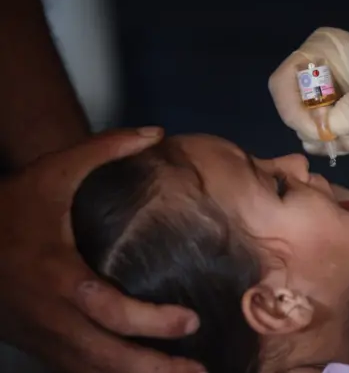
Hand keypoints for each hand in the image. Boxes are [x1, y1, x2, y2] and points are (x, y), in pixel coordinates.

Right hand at [0, 129, 205, 372]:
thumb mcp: (55, 171)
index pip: (109, 311)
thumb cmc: (12, 205)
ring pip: (92, 372)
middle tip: (199, 370)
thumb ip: (104, 149)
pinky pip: (78, 372)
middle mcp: (52, 315)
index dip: (152, 323)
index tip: (191, 321)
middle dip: (154, 369)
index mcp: (58, 276)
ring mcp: (43, 336)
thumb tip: (155, 132)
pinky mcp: (38, 344)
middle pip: (106, 358)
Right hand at [269, 27, 348, 155]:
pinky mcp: (337, 119)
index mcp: (319, 53)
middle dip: (325, 130)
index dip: (293, 110)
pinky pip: (328, 142)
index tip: (319, 131)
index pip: (282, 83)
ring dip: (343, 140)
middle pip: (294, 113)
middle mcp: (314, 75)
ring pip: (311, 133)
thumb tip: (330, 128)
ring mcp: (325, 99)